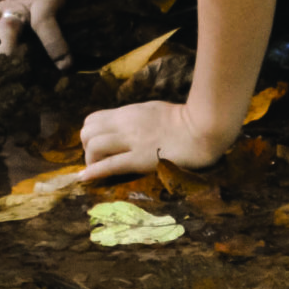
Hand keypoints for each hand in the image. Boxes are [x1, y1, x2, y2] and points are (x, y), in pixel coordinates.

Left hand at [75, 100, 233, 182]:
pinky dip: (94, 172)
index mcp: (128, 113)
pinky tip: (85, 178)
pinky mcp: (140, 158)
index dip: (90, 134)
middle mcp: (125, 124)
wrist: (203, 128)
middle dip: (86, 147)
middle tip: (98, 160)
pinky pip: (110, 164)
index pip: (93, 119)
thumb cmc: (185, 119)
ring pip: (93, 146)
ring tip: (98, 171)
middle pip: (87, 131)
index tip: (98, 147)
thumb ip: (137, 118)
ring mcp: (131, 141)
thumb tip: (125, 126)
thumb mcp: (153, 110)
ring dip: (90, 161)